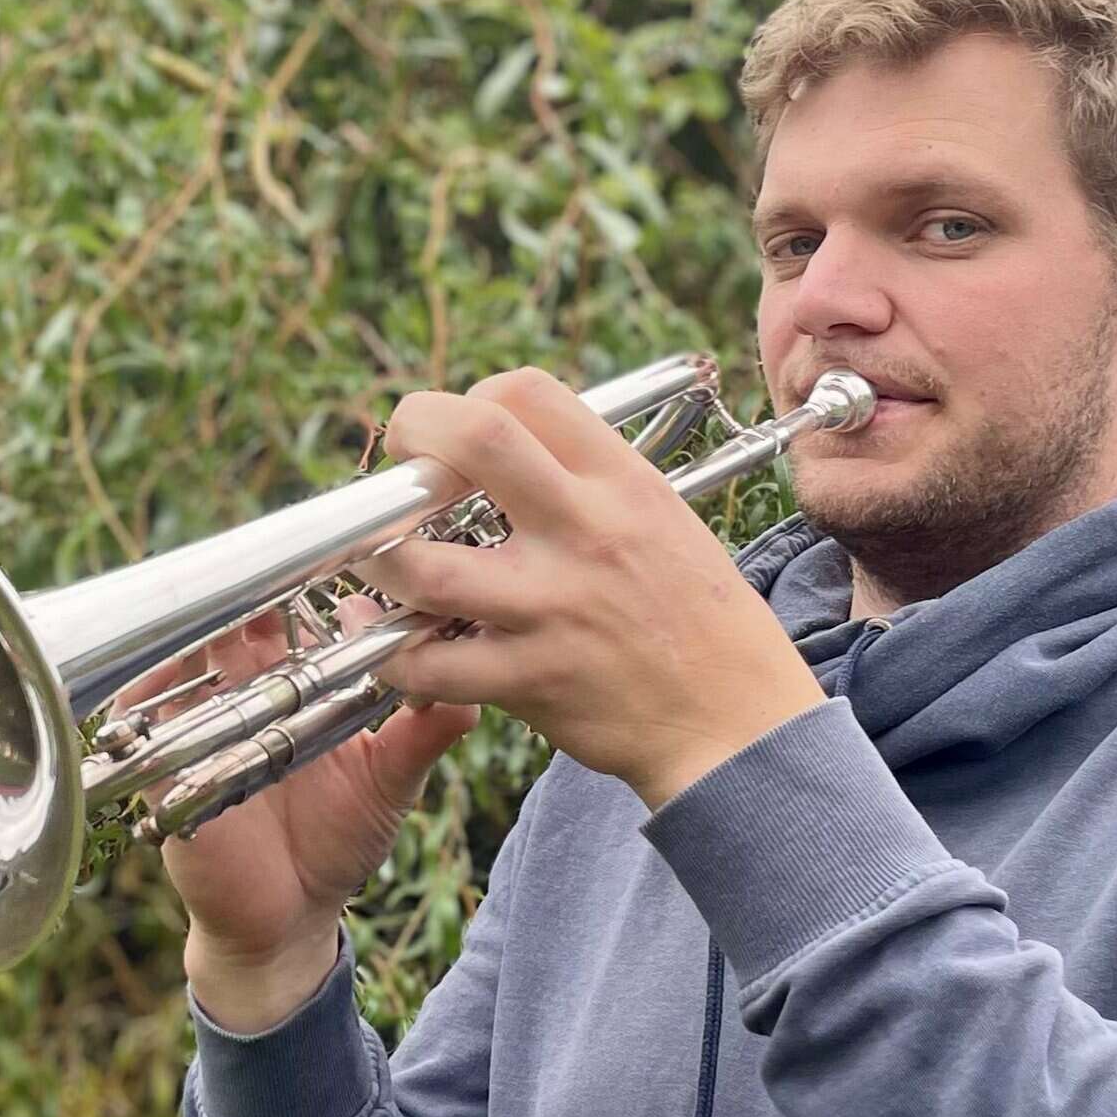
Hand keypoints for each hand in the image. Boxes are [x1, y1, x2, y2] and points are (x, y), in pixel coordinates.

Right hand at [114, 597, 478, 1027]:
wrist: (291, 918)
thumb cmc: (340, 841)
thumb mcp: (391, 781)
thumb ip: (427, 734)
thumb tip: (473, 691)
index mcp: (295, 690)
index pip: (291, 621)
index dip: (309, 587)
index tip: (342, 570)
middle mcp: (247, 699)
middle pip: (235, 626)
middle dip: (250, 593)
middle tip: (279, 566)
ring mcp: (205, 730)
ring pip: (189, 662)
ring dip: (205, 632)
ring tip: (230, 610)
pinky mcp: (172, 771)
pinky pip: (145, 724)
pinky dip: (152, 695)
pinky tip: (174, 675)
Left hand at [354, 367, 825, 809]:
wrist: (739, 724)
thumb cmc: (702, 620)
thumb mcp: (663, 520)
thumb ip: (588, 482)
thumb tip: (500, 450)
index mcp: (622, 483)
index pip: (524, 392)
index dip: (467, 401)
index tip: (454, 439)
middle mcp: (586, 531)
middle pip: (471, 438)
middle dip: (411, 437)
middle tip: (399, 471)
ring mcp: (554, 607)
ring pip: (424, 564)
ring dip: (379, 559)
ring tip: (377, 562)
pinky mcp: (532, 680)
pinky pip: (429, 665)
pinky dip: (393, 656)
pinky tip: (392, 646)